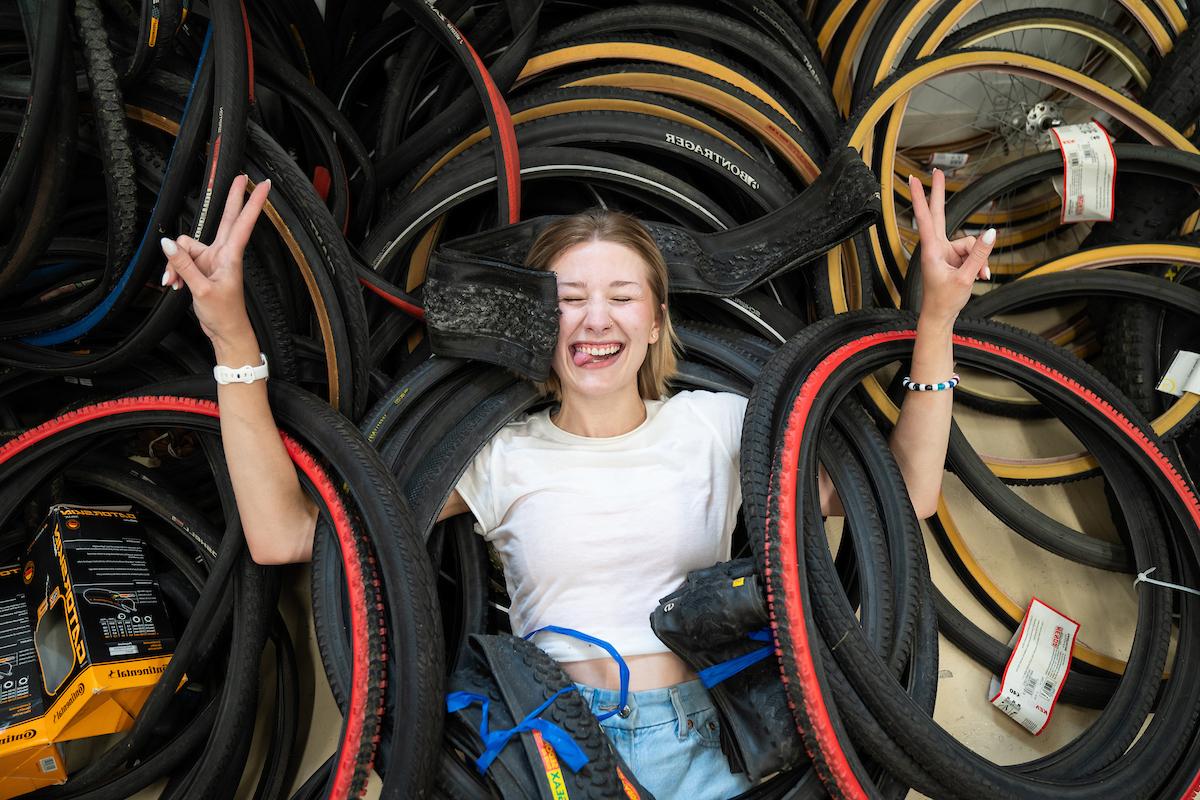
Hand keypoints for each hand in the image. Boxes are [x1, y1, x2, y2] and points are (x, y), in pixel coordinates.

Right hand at [159, 174, 270, 347]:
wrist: (225, 333)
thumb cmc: (223, 314)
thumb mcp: (201, 289)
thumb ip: (183, 265)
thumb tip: (167, 243)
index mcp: (231, 256)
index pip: (242, 222)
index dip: (253, 203)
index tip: (263, 185)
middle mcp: (223, 254)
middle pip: (225, 219)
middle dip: (231, 198)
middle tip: (240, 176)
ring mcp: (211, 260)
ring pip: (185, 246)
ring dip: (176, 262)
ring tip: (176, 282)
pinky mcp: (201, 268)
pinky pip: (181, 260)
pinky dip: (174, 270)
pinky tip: (174, 284)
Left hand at [908, 168, 994, 324]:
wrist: (940, 316)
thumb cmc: (945, 300)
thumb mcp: (965, 277)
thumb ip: (979, 254)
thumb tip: (991, 233)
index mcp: (932, 250)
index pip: (925, 218)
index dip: (921, 197)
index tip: (914, 180)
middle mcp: (937, 248)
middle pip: (939, 215)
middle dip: (938, 194)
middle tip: (935, 171)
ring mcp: (946, 252)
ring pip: (969, 243)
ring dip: (978, 259)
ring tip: (977, 276)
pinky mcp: (954, 258)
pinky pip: (973, 253)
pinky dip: (978, 264)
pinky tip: (979, 276)